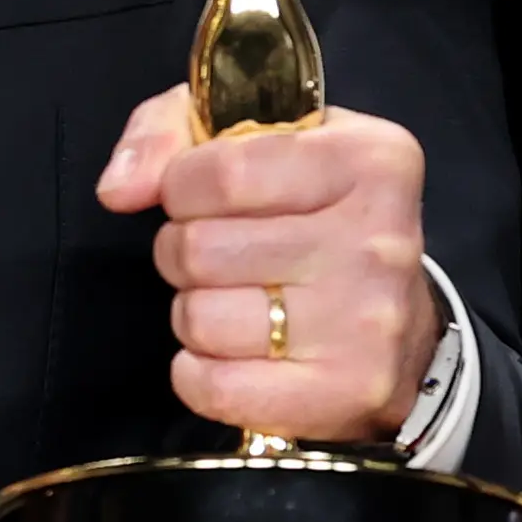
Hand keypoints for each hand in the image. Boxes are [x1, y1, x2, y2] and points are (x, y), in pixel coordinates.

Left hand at [95, 91, 440, 448]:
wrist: (402, 335)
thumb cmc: (313, 220)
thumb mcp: (255, 140)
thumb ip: (170, 130)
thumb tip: (119, 189)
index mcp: (368, 160)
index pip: (221, 173)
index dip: (180, 188)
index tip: (194, 198)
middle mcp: (378, 238)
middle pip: (201, 248)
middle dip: (184, 252)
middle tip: (217, 258)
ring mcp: (365, 320)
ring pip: (200, 318)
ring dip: (194, 313)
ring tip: (233, 304)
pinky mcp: (346, 391)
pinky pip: (214, 386)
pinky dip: (198, 375)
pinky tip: (230, 356)